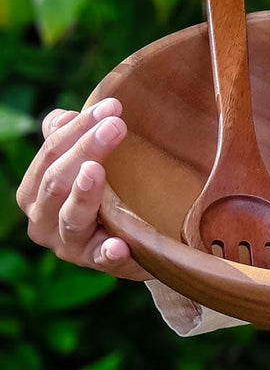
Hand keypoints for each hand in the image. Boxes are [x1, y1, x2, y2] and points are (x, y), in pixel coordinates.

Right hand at [16, 100, 148, 280]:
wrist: (134, 237)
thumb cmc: (103, 191)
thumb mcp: (84, 161)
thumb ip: (69, 136)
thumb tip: (63, 117)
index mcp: (35, 191)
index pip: (49, 152)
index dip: (78, 127)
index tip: (111, 107)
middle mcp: (43, 220)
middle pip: (56, 181)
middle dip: (85, 149)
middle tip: (116, 126)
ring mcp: (69, 245)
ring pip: (70, 217)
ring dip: (84, 193)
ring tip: (96, 171)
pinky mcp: (98, 262)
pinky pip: (101, 259)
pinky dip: (108, 252)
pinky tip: (119, 245)